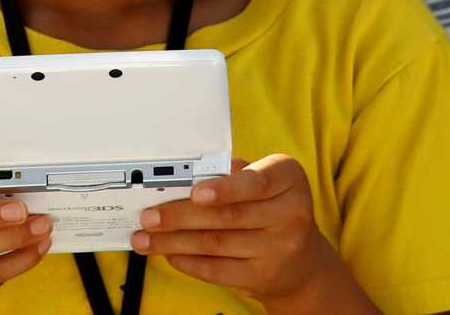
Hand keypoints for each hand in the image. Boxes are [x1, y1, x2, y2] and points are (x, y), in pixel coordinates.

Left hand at [131, 155, 367, 311]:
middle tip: (149, 216)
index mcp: (289, 179)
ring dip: (174, 241)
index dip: (224, 188)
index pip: (256, 182)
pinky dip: (188, 261)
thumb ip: (232, 172)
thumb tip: (185, 175)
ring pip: (216, 244)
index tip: (194, 192)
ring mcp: (278, 249)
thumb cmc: (273, 207)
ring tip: (146, 238)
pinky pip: (217, 270)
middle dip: (180, 216)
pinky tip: (169, 253)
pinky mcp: (263, 277)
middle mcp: (291, 214)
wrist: (303, 262)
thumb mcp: (264, 180)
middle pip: (227, 216)